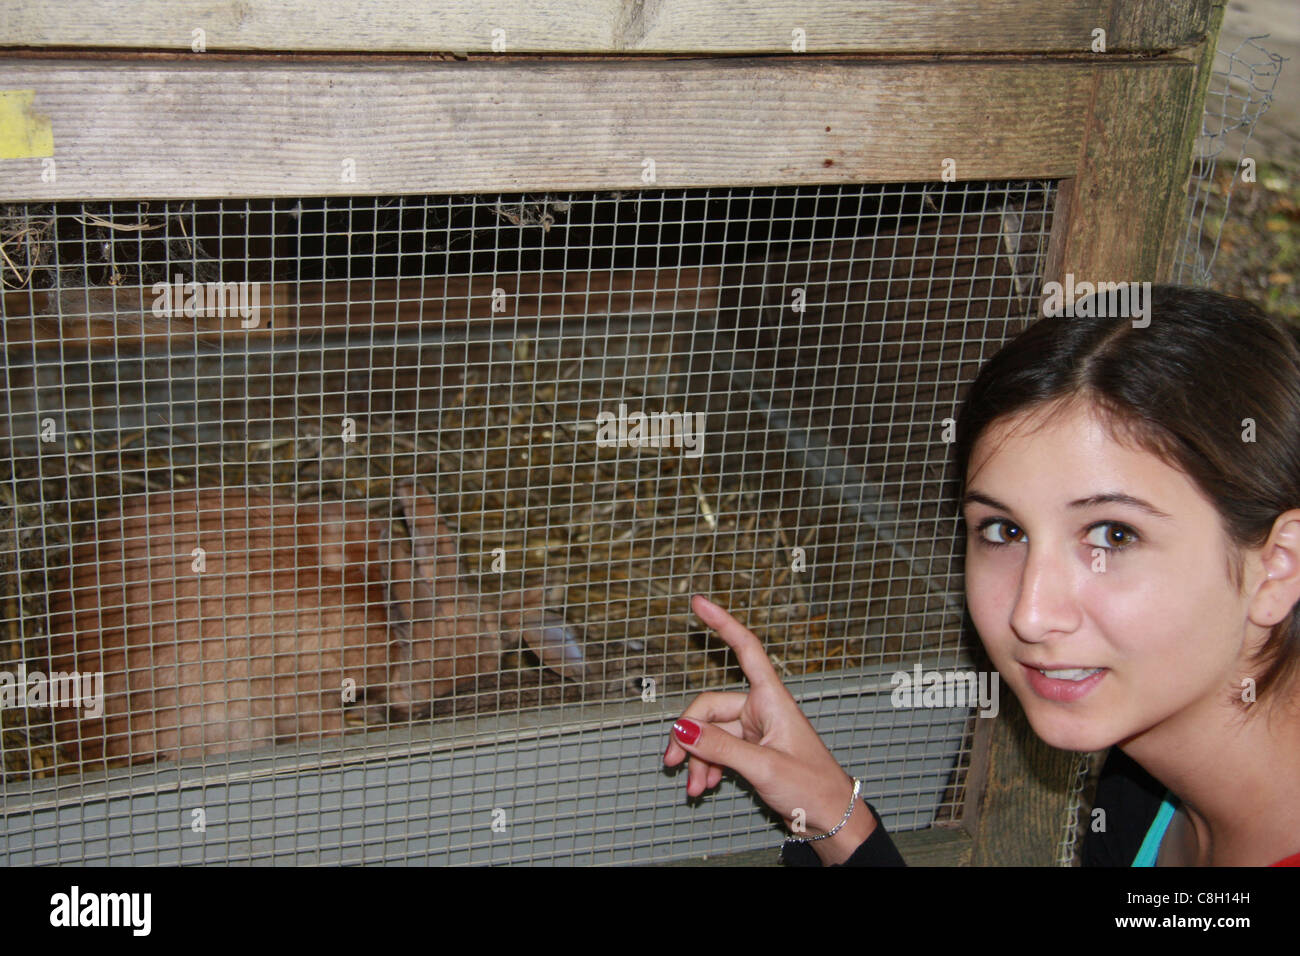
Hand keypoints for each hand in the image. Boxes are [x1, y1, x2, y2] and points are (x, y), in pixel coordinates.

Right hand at [663, 594, 875, 862]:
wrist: (831, 819)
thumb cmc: (814, 788)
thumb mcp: (763, 767)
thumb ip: (720, 748)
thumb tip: (683, 731)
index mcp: (772, 700)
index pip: (746, 650)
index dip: (723, 623)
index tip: (700, 603)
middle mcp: (761, 710)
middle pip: (710, 708)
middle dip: (690, 736)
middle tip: (674, 762)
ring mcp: (755, 731)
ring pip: (710, 734)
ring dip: (698, 758)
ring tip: (694, 786)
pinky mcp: (751, 751)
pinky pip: (718, 750)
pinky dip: (707, 766)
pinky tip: (705, 785)